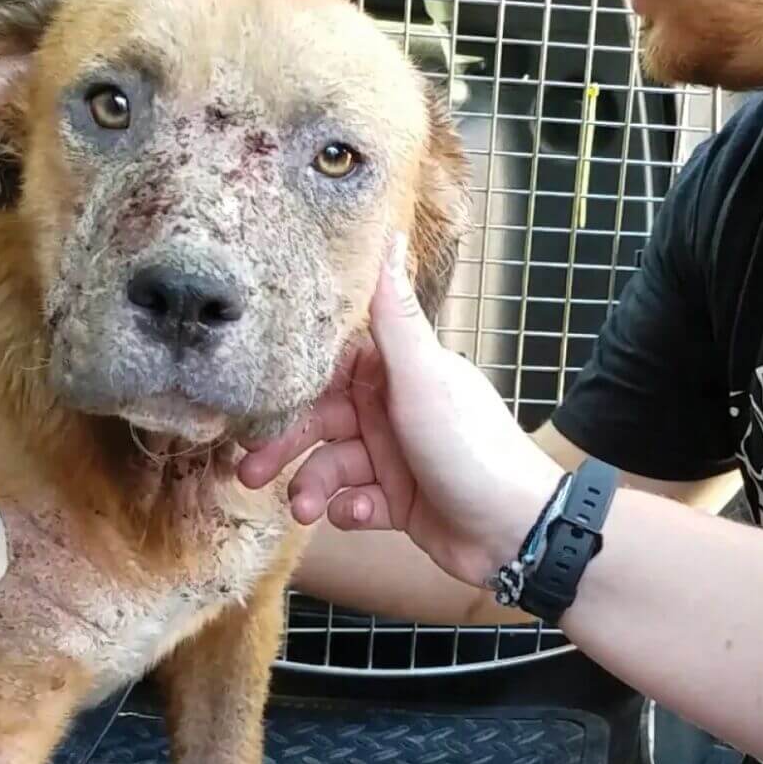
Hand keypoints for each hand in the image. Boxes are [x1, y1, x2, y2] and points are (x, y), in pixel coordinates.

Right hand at [239, 233, 562, 588]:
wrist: (515, 531)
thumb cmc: (469, 446)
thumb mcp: (423, 377)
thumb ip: (395, 315)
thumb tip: (389, 232)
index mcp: (395, 372)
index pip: (327, 366)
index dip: (289, 382)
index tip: (251, 400)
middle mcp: (390, 408)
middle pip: (318, 419)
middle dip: (283, 445)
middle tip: (247, 471)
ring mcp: (392, 455)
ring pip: (329, 464)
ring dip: (312, 485)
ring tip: (303, 509)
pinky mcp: (395, 499)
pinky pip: (353, 500)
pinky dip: (349, 509)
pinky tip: (360, 514)